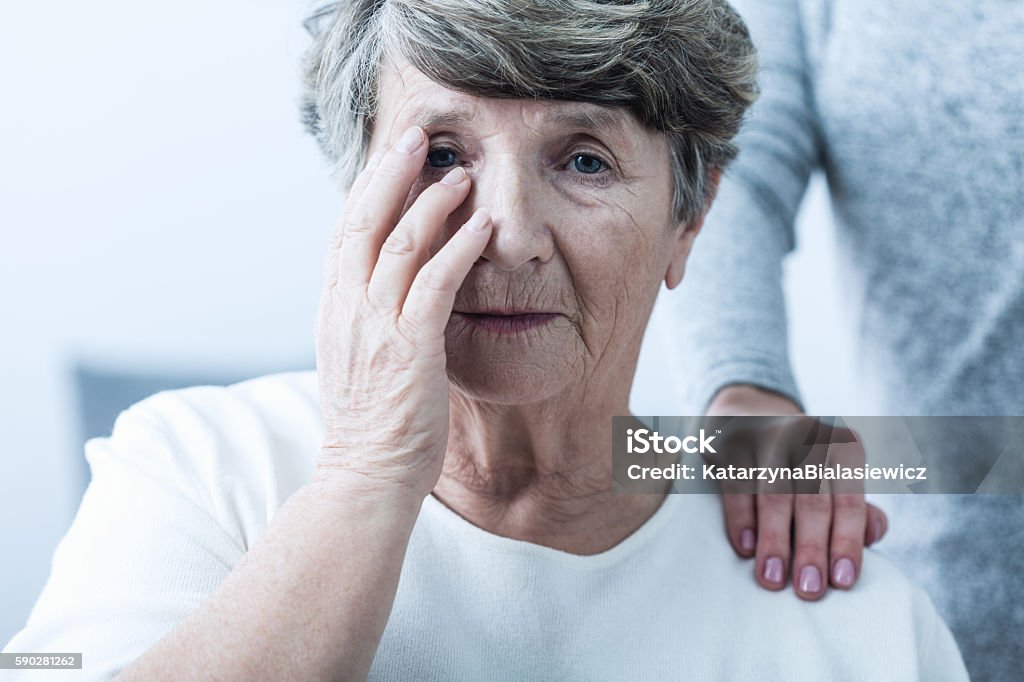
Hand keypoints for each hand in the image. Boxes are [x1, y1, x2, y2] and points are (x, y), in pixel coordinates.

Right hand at [314, 125, 492, 498]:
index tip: (390, 155)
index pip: (345, 232)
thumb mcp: (355, 359)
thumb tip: (383, 286)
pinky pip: (435, 283)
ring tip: (461, 173)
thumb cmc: (370, 424)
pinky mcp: (410, 348)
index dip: (367, 188)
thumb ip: (365, 317)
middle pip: (364, 222)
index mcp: (334, 309)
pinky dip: (459, 248)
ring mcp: (376, 326)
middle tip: (417, 135)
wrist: (364, 477)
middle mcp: (348, 309)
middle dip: (390, 173)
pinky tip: (482, 225)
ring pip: (399, 244)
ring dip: (432, 202)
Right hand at [707, 385, 887, 600]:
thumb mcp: (834, 479)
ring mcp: (767, 435)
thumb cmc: (802, 465)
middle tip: (809, 590)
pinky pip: (737, 484)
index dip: (847, 542)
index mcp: (843, 446)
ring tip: (772, 579)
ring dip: (774, 540)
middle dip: (811, 549)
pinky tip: (744, 548)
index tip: (842, 582)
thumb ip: (856, 510)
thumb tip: (875, 535)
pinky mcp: (732, 441)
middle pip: (812, 501)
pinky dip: (741, 518)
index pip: (848, 502)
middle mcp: (808, 435)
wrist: (751, 416)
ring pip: (774, 494)